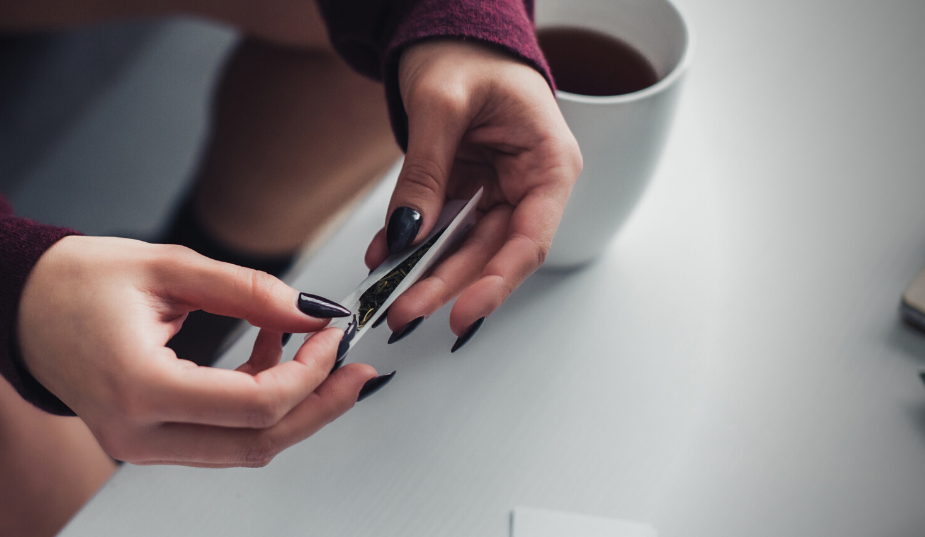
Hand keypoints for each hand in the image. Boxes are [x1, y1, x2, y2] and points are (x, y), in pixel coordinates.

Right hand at [17, 236, 379, 466]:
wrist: (18, 304)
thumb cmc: (74, 281)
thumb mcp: (168, 268)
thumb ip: (249, 291)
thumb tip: (312, 311)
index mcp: (140, 388)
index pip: (256, 404)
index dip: (310, 371)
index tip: (331, 332)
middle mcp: (137, 433)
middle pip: (257, 444)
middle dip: (318, 407)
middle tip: (355, 371)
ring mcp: (138, 446)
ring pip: (242, 450)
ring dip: (290, 408)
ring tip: (315, 354)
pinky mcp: (143, 442)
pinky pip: (217, 439)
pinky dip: (254, 406)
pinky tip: (270, 356)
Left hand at [368, 40, 581, 341]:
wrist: (452, 33)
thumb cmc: (468, 54)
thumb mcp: (441, 104)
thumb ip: (426, 172)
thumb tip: (408, 233)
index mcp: (548, 162)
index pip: (530, 238)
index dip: (498, 281)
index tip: (464, 312)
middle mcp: (529, 184)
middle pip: (492, 253)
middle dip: (447, 286)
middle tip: (405, 311)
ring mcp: (498, 191)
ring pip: (464, 249)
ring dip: (426, 275)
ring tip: (389, 297)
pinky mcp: (468, 192)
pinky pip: (441, 229)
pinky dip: (411, 246)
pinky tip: (384, 258)